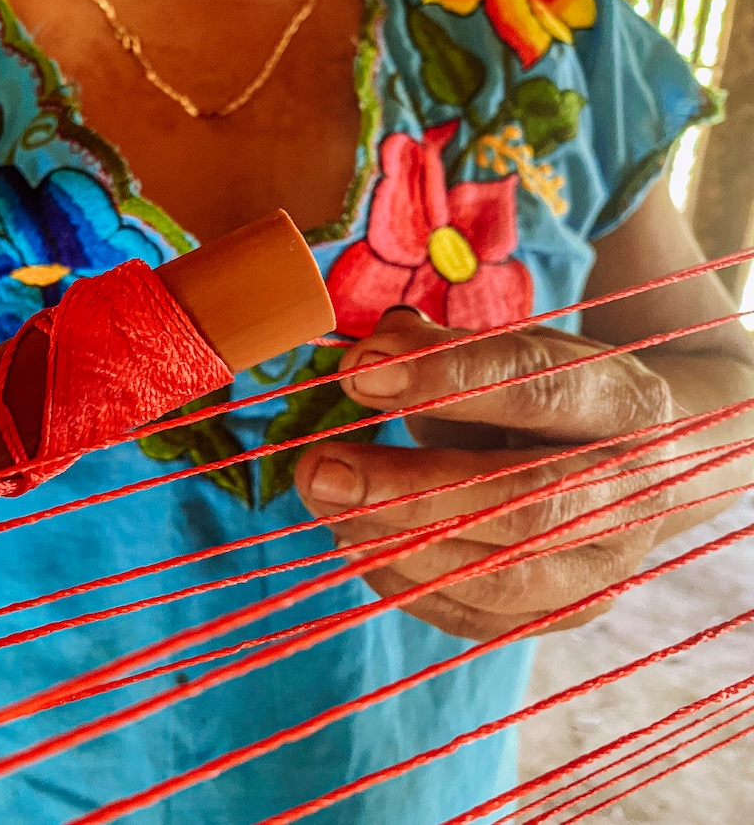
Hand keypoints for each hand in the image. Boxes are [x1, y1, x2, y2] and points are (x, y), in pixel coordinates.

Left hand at [294, 308, 684, 641]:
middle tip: (319, 469)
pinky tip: (351, 539)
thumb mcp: (511, 349)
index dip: (447, 379)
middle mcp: (633, 493)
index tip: (359, 372)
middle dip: (408, 490)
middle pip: (523, 502)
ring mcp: (606, 566)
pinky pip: (476, 616)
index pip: (541, 390)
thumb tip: (366, 357)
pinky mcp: (566, 613)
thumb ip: (440, 347)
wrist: (644, 461)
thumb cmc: (553, 395)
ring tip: (324, 501)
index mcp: (623, 403)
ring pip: (502, 575)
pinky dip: (403, 581)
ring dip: (397, 544)